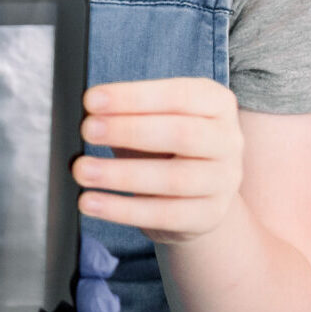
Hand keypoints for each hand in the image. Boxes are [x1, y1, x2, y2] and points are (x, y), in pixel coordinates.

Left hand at [73, 77, 243, 244]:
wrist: (198, 195)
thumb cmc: (169, 146)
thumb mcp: (155, 120)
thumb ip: (129, 113)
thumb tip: (89, 113)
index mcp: (217, 104)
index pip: (178, 95)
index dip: (134, 97)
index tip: (92, 100)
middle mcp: (228, 140)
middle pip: (181, 134)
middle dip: (128, 130)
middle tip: (87, 130)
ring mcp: (223, 181)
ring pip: (173, 179)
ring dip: (121, 174)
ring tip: (82, 170)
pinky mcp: (209, 216)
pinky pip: (163, 214)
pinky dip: (121, 209)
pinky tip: (91, 202)